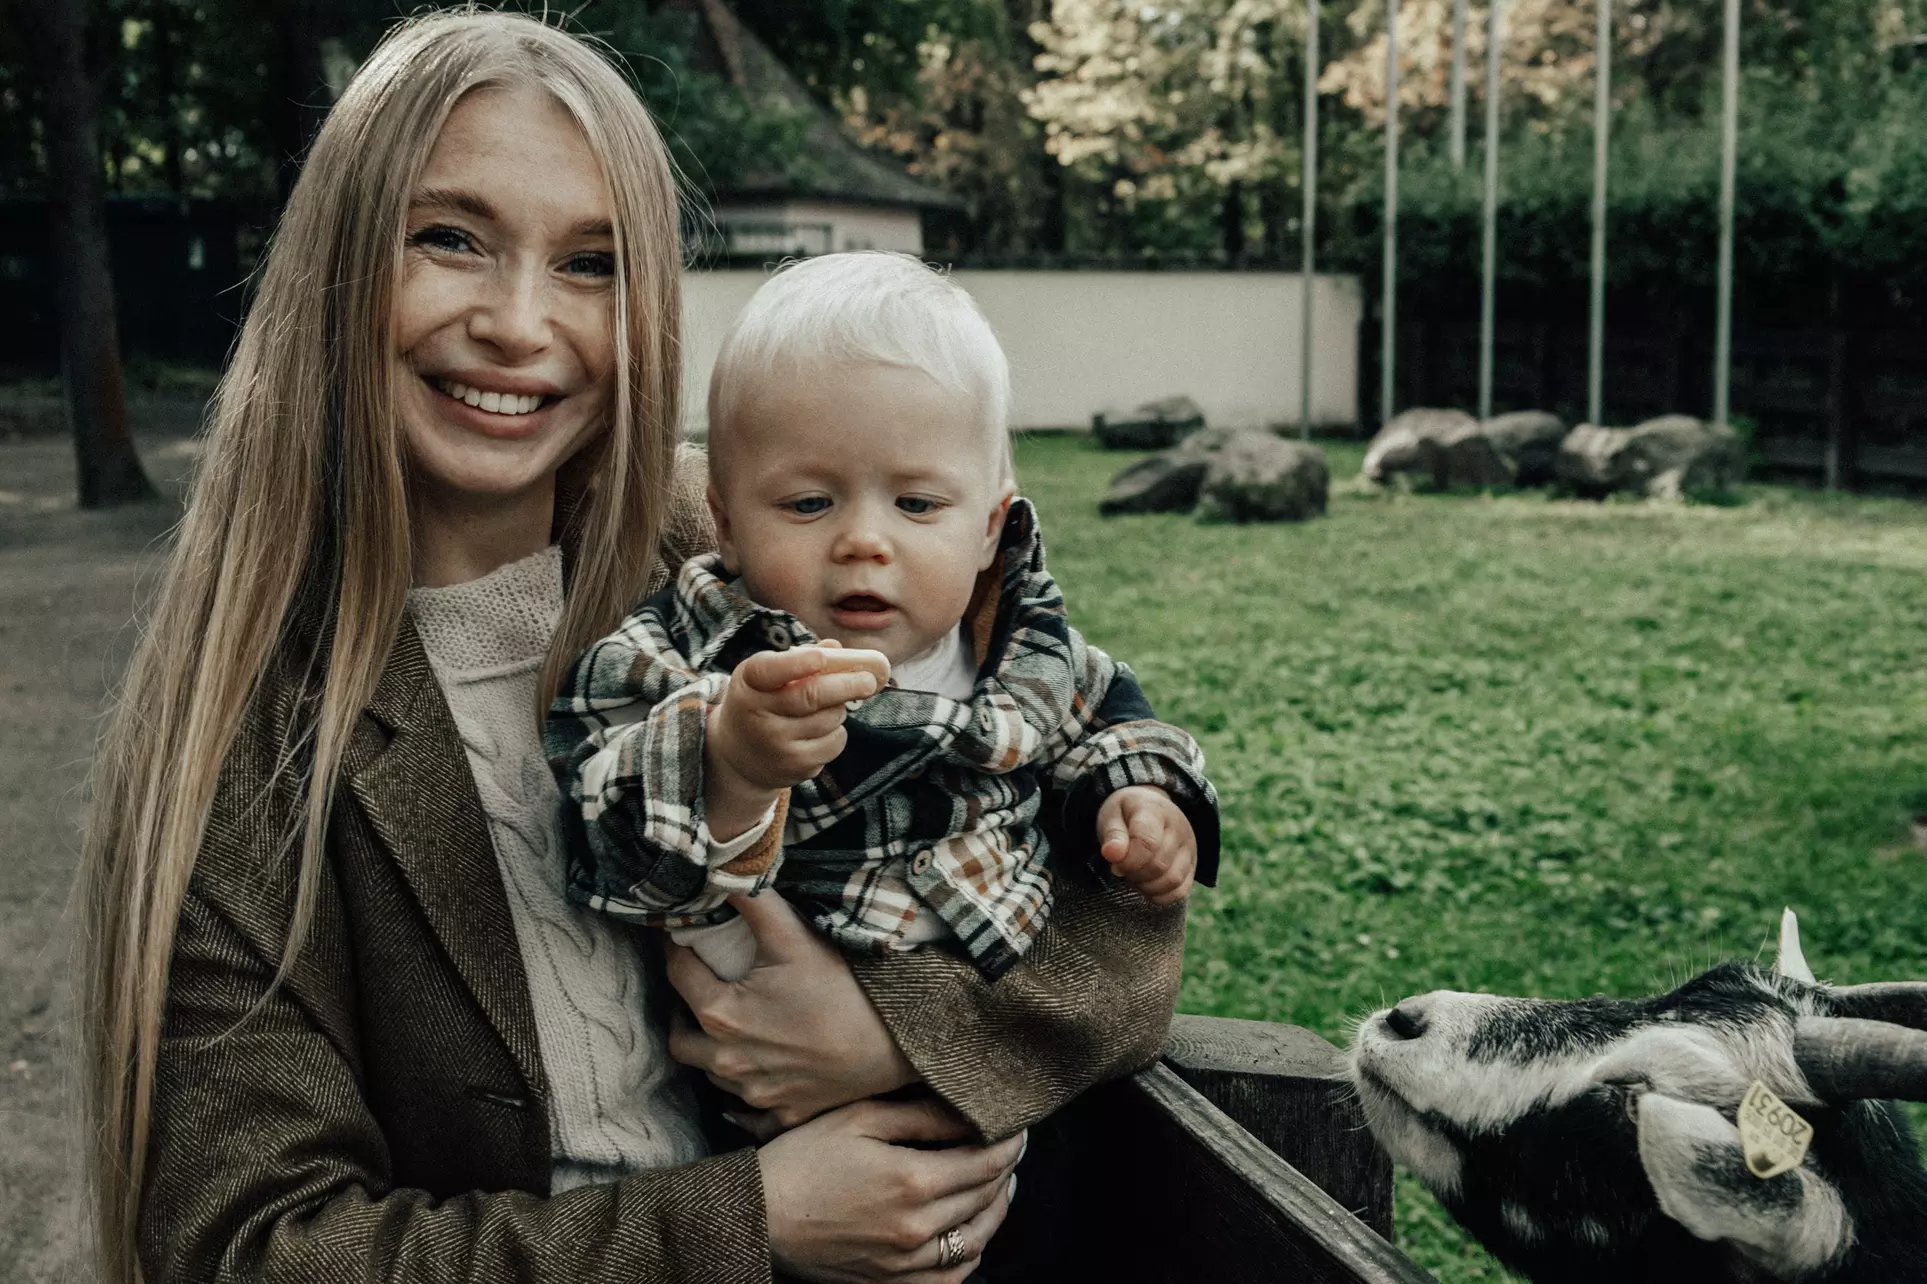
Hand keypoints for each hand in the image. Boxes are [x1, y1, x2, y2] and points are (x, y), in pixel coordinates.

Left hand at [668, 891, 917, 1130]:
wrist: (897, 1041)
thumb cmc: (843, 988)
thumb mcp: (793, 935)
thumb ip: (750, 901)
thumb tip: (721, 871)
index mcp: (720, 1015)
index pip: (677, 974)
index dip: (678, 949)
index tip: (684, 936)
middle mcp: (728, 1062)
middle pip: (680, 1036)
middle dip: (683, 1009)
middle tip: (700, 985)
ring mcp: (755, 1095)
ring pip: (711, 1074)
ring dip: (711, 1049)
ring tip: (731, 1022)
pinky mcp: (783, 1116)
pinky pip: (747, 1113)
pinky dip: (743, 1094)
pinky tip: (756, 1070)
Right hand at [705, 644, 889, 837]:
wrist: (738, 755)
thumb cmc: (761, 702)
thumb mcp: (767, 678)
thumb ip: (798, 659)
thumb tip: (835, 647)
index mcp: (749, 683)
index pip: (770, 671)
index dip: (797, 664)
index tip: (821, 658)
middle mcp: (757, 715)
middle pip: (811, 696)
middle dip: (847, 685)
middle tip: (870, 680)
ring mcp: (776, 744)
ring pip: (830, 718)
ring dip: (839, 709)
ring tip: (824, 709)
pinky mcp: (795, 766)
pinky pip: (835, 742)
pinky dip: (837, 732)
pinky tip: (820, 732)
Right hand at [760, 1098, 1021, 1282]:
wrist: (759, 1215)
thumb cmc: (804, 1157)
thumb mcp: (860, 1119)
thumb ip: (919, 1116)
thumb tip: (967, 1112)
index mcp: (913, 1181)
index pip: (985, 1161)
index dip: (1008, 1141)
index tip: (1019, 1125)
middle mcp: (917, 1227)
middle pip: (984, 1197)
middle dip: (1005, 1169)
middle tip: (1012, 1147)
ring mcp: (905, 1261)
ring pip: (975, 1240)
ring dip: (995, 1210)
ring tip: (1001, 1185)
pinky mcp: (890, 1281)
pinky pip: (949, 1277)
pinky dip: (970, 1255)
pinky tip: (972, 1234)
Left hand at [1096, 785, 1195, 904]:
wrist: (1149, 807)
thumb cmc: (1126, 815)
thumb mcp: (1111, 816)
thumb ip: (1112, 835)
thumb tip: (1112, 854)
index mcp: (1155, 811)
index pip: (1148, 843)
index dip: (1129, 862)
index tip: (1115, 865)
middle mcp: (1178, 828)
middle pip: (1159, 865)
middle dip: (1135, 874)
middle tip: (1122, 868)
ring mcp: (1189, 848)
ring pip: (1172, 880)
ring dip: (1147, 886)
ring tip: (1134, 875)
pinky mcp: (1192, 866)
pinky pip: (1180, 891)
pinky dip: (1160, 896)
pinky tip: (1146, 885)